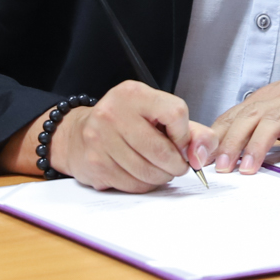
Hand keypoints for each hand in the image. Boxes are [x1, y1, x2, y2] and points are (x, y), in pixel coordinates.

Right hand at [15, 81, 211, 192]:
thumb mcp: (159, 116)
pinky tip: (141, 175)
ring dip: (161, 177)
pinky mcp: (95, 162)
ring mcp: (101, 138)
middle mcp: (114, 112)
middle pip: (162, 150)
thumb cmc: (127, 124)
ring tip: (160, 171)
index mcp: (134, 94)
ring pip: (148, 171)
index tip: (180, 141)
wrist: (79, 133)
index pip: (176, 113)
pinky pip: (132, 184)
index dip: (184, 135)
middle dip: (176, 165)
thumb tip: (200, 156)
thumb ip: (192, 132)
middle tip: (176, 166)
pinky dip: (144, 185)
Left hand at [208, 59, 279, 176]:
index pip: (234, 116)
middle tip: (219, 167)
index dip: (215, 136)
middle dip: (230, 142)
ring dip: (258, 147)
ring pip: (275, 124)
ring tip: (248, 170)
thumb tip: (226, 146)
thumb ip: (259, 122)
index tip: (199, 157)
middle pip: (249, 118)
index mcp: (269, 99)